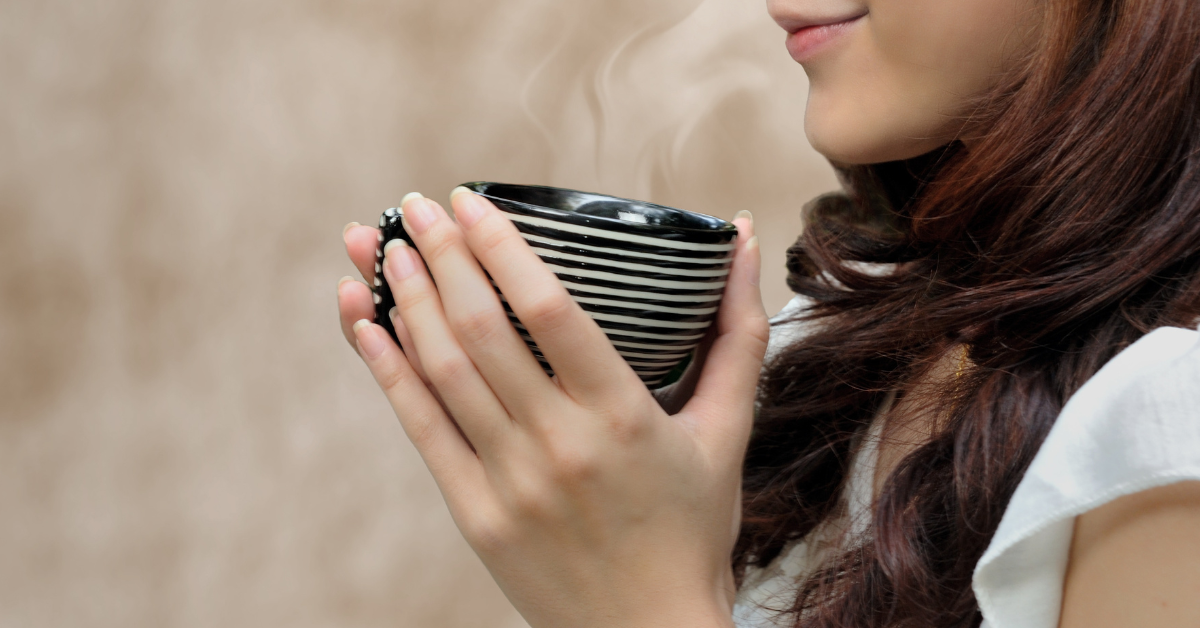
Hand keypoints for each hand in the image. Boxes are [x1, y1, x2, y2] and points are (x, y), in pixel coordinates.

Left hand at [337, 189, 767, 627]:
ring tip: (377, 245)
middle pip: (480, 330)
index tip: (469, 199)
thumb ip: (736, 331)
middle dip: (439, 255)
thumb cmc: (693, 527)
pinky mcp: (475, 514)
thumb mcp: (727, 430)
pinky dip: (387, 370)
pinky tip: (362, 322)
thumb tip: (742, 234)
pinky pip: (420, 428)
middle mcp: (559, 445)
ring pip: (441, 372)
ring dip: (403, 300)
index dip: (499, 247)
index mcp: (623, 416)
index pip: (547, 310)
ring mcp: (509, 482)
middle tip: (412, 204)